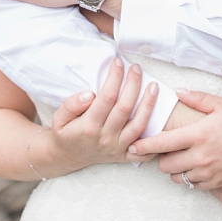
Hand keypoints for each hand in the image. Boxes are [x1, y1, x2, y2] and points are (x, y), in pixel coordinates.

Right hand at [37, 58, 157, 175]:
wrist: (67, 158)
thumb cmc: (65, 133)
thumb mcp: (58, 119)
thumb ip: (71, 105)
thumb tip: (89, 94)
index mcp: (88, 127)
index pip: (106, 98)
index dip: (114, 78)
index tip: (117, 63)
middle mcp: (105, 138)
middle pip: (125, 108)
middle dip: (133, 84)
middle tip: (136, 68)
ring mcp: (117, 148)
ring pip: (138, 126)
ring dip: (148, 105)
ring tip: (154, 86)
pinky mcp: (125, 156)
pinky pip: (144, 150)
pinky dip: (155, 139)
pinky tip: (162, 122)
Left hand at [127, 88, 221, 190]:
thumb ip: (197, 99)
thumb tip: (177, 91)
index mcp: (198, 134)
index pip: (161, 143)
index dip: (143, 145)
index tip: (132, 146)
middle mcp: (200, 156)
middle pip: (165, 165)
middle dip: (160, 158)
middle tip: (164, 150)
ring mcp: (209, 172)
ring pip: (178, 178)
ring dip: (175, 170)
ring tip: (180, 158)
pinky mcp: (217, 183)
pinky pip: (194, 186)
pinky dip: (190, 178)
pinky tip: (195, 167)